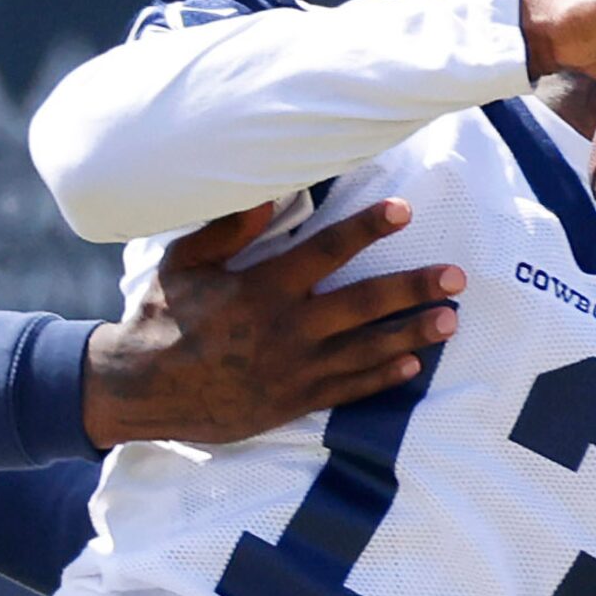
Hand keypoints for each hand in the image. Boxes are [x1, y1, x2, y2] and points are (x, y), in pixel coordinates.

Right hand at [82, 199, 461, 448]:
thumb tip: (270, 193)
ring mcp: (292, 370)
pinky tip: (410, 365)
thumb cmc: (160, 317)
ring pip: (365, 350)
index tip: (403, 212)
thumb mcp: (182, 263)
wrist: (139, 390)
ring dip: (411, 333)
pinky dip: (380, 378)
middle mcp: (286, 330)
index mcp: (261, 289)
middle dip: (413, 288)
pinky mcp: (291, 402)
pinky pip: (346, 390)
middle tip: (456, 277)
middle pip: (364, 304)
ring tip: (450, 321)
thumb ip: (228, 230)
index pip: (326, 252)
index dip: (367, 229)